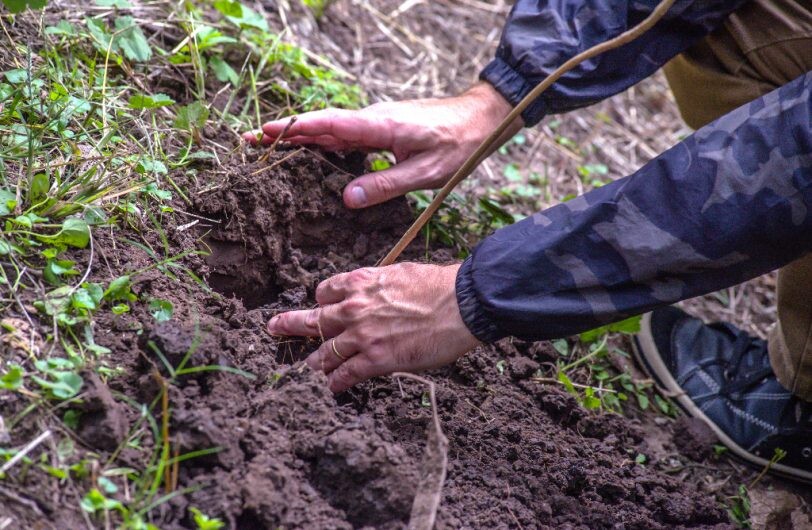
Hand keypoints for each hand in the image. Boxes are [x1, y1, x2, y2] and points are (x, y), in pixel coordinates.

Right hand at [243, 83, 522, 208]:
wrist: (480, 118)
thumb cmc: (457, 145)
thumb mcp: (425, 173)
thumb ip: (385, 185)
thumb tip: (347, 200)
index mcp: (379, 126)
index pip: (328, 125)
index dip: (296, 129)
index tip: (265, 132)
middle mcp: (372, 119)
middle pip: (321, 125)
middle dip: (285, 132)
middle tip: (250, 141)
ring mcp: (376, 122)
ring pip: (331, 129)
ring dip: (301, 136)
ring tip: (269, 146)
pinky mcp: (381, 128)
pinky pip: (345, 134)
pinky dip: (322, 141)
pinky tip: (311, 152)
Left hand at [266, 263, 478, 391]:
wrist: (462, 304)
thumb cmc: (439, 285)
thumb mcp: (400, 273)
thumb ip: (379, 285)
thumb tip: (378, 292)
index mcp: (361, 282)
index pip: (325, 291)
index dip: (321, 300)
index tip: (322, 306)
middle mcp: (354, 308)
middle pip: (312, 320)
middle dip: (289, 325)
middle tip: (273, 328)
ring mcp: (362, 336)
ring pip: (324, 352)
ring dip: (314, 362)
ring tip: (308, 369)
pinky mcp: (375, 360)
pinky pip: (344, 375)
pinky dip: (334, 383)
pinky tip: (330, 388)